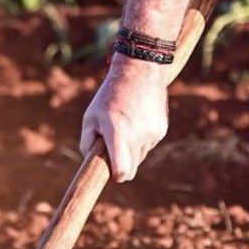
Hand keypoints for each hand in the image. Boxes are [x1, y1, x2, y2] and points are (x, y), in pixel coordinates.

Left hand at [79, 59, 168, 182]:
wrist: (139, 72)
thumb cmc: (109, 97)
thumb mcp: (90, 117)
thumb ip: (87, 144)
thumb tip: (93, 165)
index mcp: (117, 131)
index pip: (123, 170)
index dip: (117, 176)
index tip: (113, 174)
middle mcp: (137, 134)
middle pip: (132, 169)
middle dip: (122, 165)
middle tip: (113, 151)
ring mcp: (151, 132)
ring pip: (140, 157)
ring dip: (131, 150)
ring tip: (126, 127)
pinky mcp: (161, 130)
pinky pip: (148, 145)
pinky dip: (142, 139)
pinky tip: (137, 121)